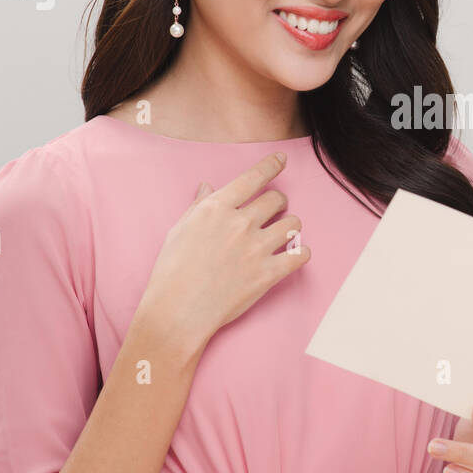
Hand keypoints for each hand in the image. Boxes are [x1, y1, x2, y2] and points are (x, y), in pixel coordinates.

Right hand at [134, 151, 310, 349]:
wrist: (177, 312)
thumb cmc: (172, 272)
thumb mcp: (179, 231)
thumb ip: (198, 206)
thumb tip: (208, 187)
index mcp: (216, 208)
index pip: (253, 177)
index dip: (271, 165)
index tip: (281, 160)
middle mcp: (240, 222)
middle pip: (277, 199)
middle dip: (278, 203)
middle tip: (274, 212)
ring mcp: (256, 248)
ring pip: (292, 223)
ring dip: (290, 226)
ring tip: (281, 235)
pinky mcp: (269, 273)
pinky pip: (300, 254)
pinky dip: (300, 253)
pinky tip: (293, 255)